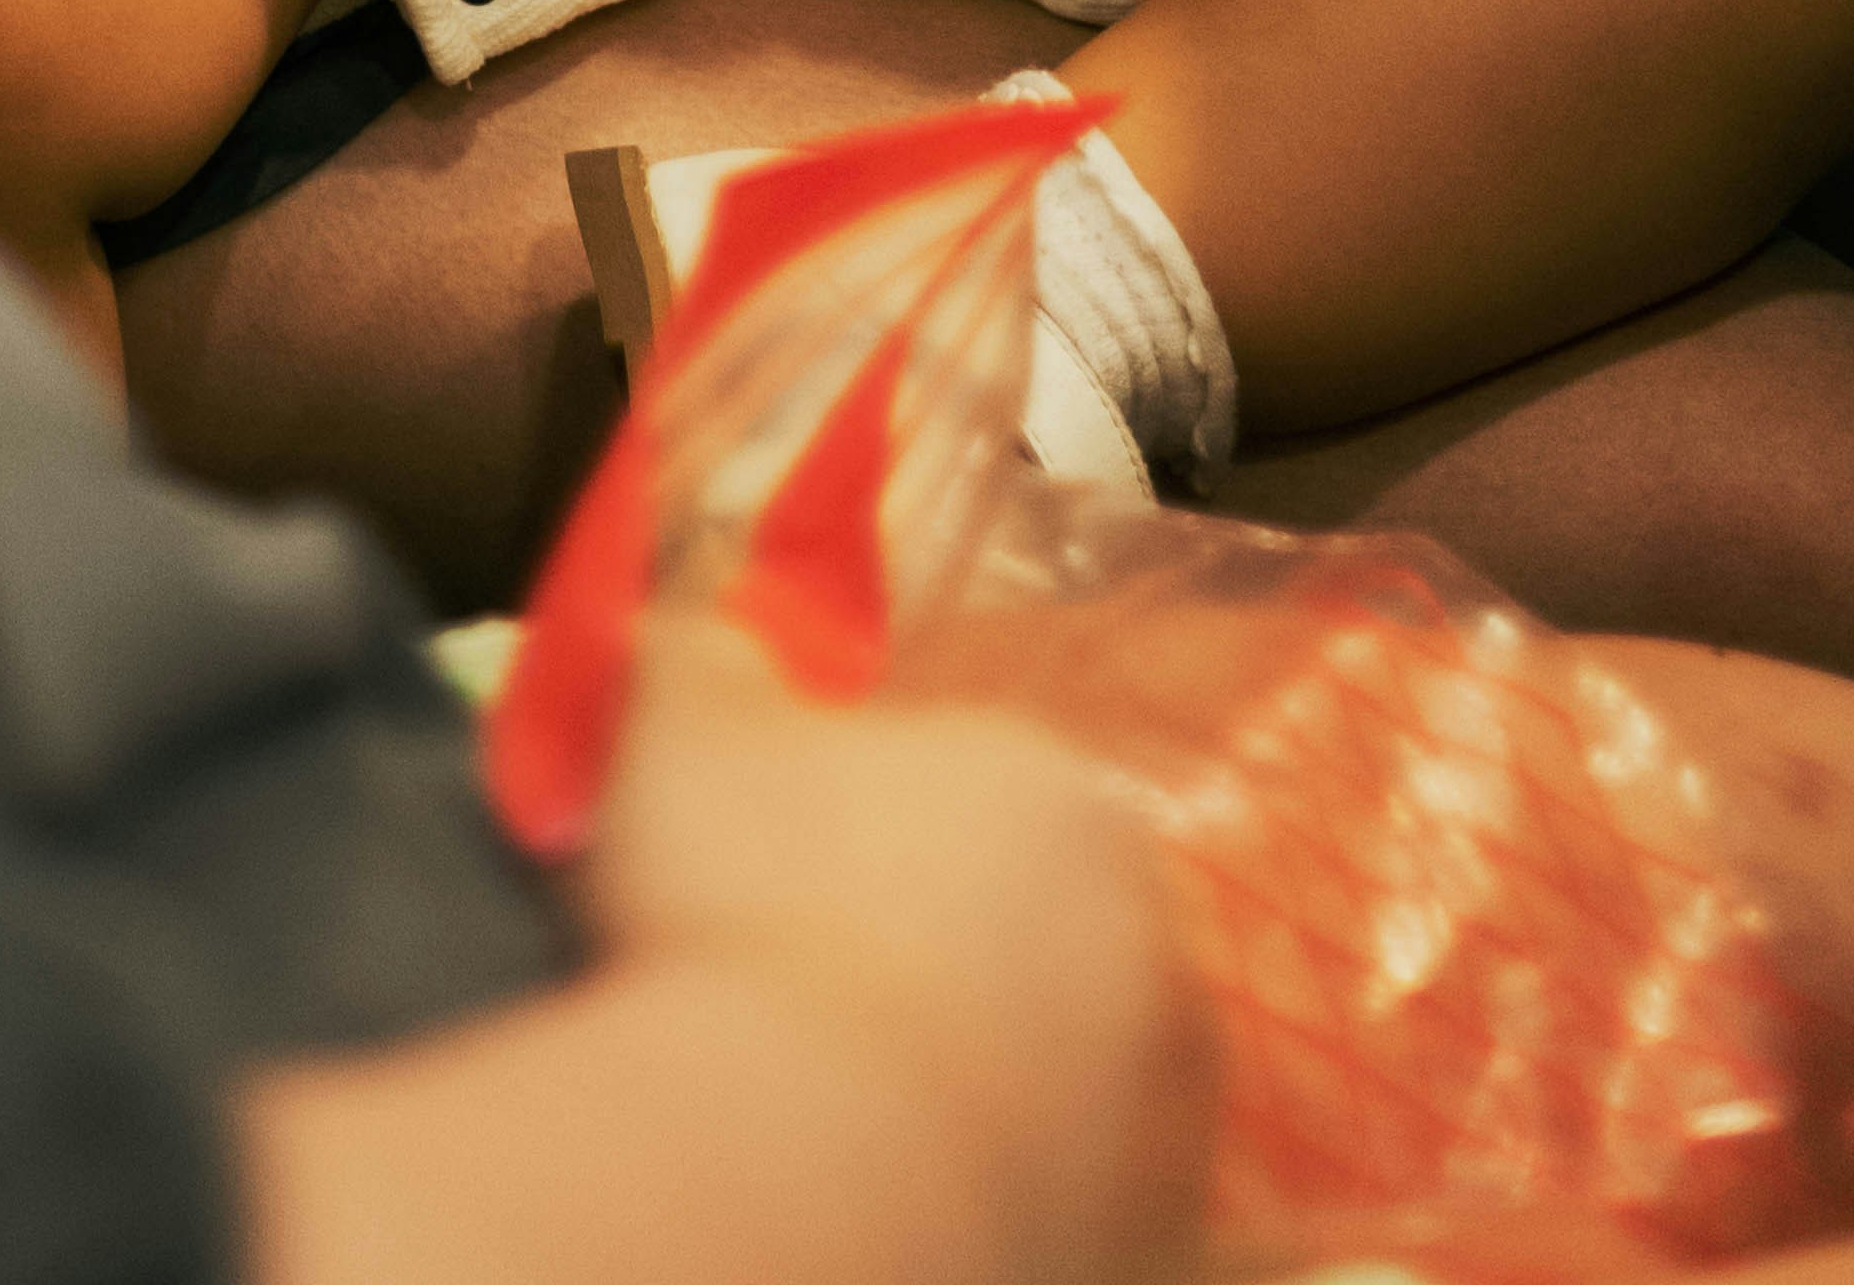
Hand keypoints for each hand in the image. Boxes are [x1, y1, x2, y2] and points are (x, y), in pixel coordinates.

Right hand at [595, 633, 1210, 1284]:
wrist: (811, 1165)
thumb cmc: (750, 909)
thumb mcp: (680, 720)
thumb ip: (702, 653)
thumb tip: (701, 630)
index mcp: (1056, 788)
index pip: (968, 786)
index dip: (862, 833)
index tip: (778, 891)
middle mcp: (1151, 936)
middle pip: (1037, 927)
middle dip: (945, 954)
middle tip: (816, 1011)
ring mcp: (1173, 1106)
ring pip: (1072, 1073)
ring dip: (990, 1082)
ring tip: (852, 1120)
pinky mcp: (1161, 1241)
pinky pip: (1083, 1204)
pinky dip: (1018, 1198)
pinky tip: (911, 1200)